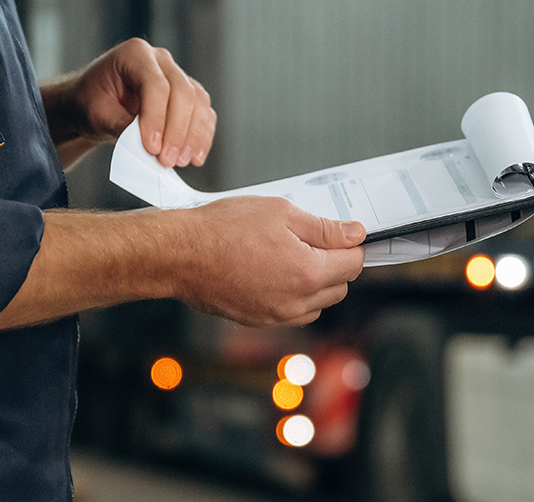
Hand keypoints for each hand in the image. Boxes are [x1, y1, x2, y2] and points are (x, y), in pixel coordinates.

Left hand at [42, 38, 214, 167]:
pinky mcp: (187, 93)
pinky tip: (196, 156)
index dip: (157, 118)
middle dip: (178, 130)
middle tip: (168, 160)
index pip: (156, 85)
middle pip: (183, 92)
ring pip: (198, 101)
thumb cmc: (92, 102)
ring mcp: (177, 74)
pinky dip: (202, 135)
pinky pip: (203, 112)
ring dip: (194, 135)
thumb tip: (152, 147)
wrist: (94, 102)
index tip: (153, 148)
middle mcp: (161, 59)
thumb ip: (124, 127)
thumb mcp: (99, 114)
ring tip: (183, 161)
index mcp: (135, 54)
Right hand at [174, 197, 366, 326]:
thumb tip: (354, 234)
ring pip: (317, 304)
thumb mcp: (281, 212)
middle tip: (313, 240)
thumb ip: (324, 227)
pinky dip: (293, 296)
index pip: (353, 263)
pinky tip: (273, 272)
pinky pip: (292, 312)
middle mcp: (296, 301)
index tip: (344, 235)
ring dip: (315, 283)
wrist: (179, 255)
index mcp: (308, 272)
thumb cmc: (222, 229)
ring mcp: (277, 315)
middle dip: (335, 264)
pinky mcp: (259, 320)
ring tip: (290, 256)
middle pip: (339, 287)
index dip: (351, 245)